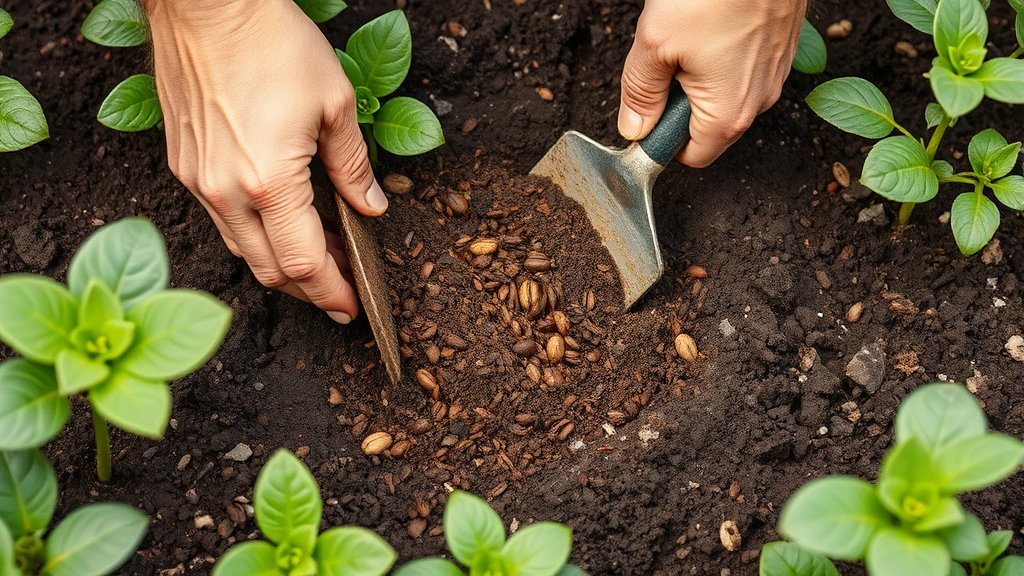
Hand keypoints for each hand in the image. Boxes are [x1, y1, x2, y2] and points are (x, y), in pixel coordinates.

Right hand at [143, 0, 385, 323]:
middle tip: (338, 289)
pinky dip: (253, 233)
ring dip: (279, 262)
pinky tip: (279, 219)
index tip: (350, 307)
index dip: (330, 292)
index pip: (303, 263)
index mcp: (268, 183)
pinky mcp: (183, 166)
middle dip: (307, 287)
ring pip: (241, 249)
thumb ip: (354, 166)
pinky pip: (220, 220)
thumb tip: (370, 207)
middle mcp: (225, 192)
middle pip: (269, 270)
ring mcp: (198, 181)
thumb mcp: (335, 104)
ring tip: (317, 253)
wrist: (205, 3)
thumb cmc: (272, 42)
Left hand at [618, 0, 806, 167]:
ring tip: (689, 37)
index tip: (645, 114)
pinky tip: (711, 24)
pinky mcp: (781, 48)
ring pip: (726, 93)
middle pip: (708, 126)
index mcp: (728, 114)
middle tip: (664, 62)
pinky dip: (722, 54)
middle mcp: (760, 101)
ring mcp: (775, 73)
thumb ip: (639, 94)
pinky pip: (744, 67)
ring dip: (700, 75)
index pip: (691, 156)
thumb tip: (634, 128)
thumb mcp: (655, 45)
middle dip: (679, 102)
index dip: (661, 140)